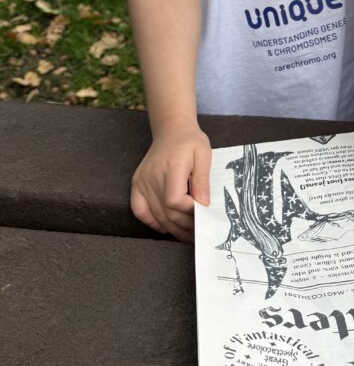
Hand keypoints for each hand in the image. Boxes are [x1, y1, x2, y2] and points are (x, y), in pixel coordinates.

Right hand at [131, 123, 211, 242]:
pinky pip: (139, 210)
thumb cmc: (190, 142)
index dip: (189, 211)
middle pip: (166, 211)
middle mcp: (152, 176)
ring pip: (155, 214)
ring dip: (172, 229)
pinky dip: (152, 222)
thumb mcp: (204, 155)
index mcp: (171, 166)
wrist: (171, 130)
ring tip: (188, 236)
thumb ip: (202, 180)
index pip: (174, 200)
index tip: (203, 213)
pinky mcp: (136, 184)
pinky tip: (166, 228)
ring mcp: (142, 181)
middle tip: (199, 233)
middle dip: (184, 226)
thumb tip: (203, 205)